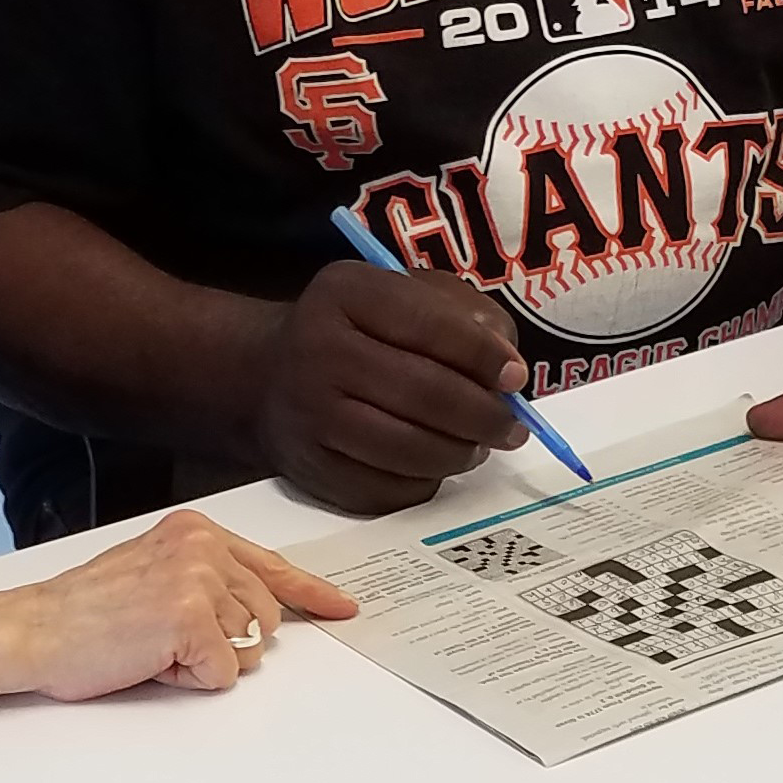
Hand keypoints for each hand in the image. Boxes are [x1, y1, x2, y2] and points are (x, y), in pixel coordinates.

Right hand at [18, 510, 356, 698]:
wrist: (34, 629)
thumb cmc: (85, 612)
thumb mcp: (155, 573)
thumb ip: (208, 579)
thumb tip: (259, 613)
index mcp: (196, 531)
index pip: (271, 565)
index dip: (312, 593)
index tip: (343, 607)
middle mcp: (202, 546)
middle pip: (266, 618)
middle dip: (224, 642)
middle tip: (162, 636)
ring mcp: (197, 580)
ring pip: (247, 648)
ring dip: (203, 661)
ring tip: (151, 645)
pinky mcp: (189, 619)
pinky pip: (224, 674)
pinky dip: (189, 680)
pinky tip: (150, 659)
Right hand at [253, 256, 529, 513]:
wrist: (266, 375)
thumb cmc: (354, 329)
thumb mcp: (398, 292)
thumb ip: (459, 312)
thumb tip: (506, 364)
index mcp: (345, 293)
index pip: (428, 325)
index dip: (482, 355)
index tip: (515, 377)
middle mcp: (318, 351)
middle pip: (423, 392)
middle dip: (483, 415)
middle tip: (511, 427)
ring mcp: (310, 416)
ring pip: (408, 449)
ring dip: (459, 453)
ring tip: (476, 446)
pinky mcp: (310, 470)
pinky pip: (386, 490)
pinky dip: (424, 482)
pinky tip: (432, 464)